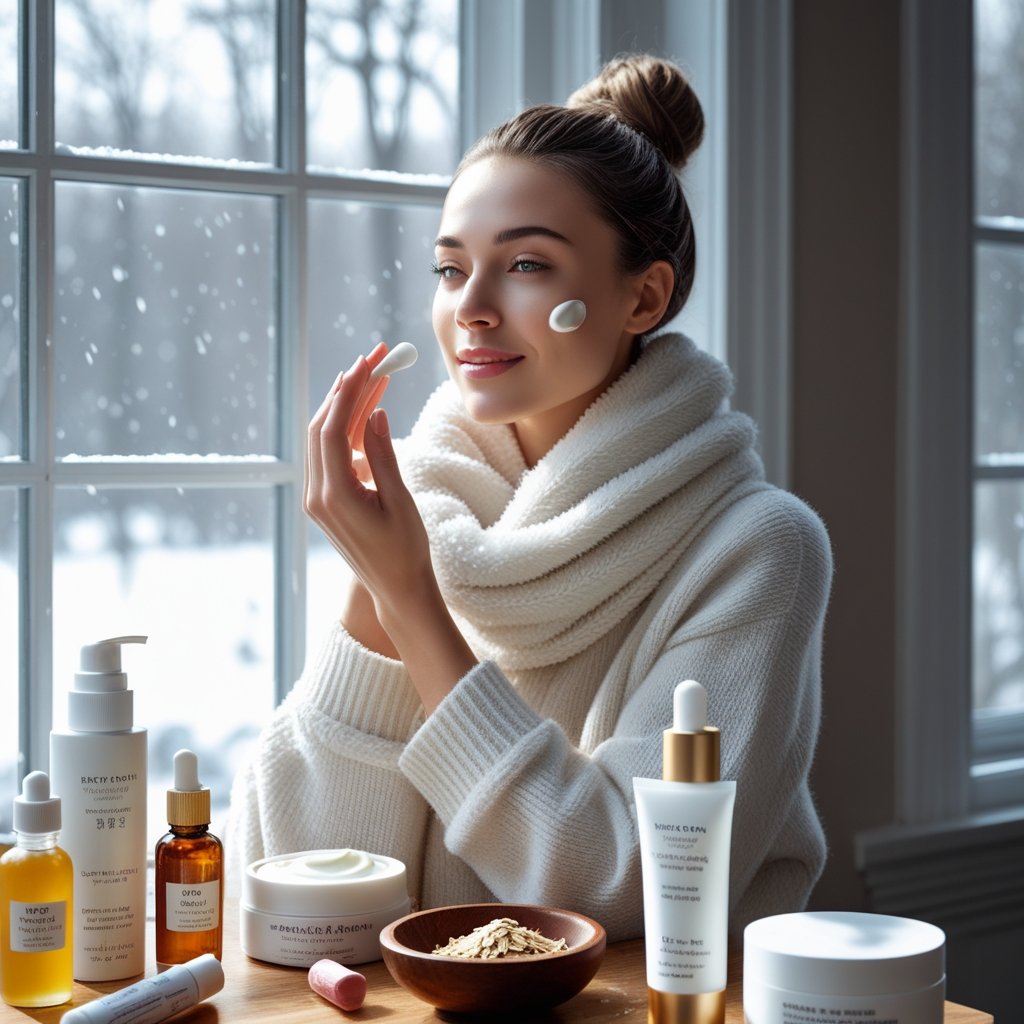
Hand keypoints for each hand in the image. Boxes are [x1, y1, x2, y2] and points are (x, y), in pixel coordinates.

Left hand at [305, 347, 477, 710]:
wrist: (397, 589)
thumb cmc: (405, 551)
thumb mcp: (400, 501)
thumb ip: (382, 456)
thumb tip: (374, 413)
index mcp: (333, 496)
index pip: (332, 430)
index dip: (348, 392)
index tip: (367, 364)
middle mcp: (318, 495)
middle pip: (323, 427)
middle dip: (347, 390)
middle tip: (373, 360)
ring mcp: (319, 499)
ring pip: (325, 439)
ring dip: (347, 407)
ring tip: (374, 377)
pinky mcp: (327, 501)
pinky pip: (332, 455)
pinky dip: (348, 430)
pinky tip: (368, 413)